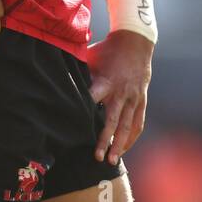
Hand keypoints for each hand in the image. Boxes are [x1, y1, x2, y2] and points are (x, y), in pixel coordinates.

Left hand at [86, 30, 152, 164]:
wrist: (136, 41)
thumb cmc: (108, 49)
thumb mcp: (91, 56)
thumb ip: (80, 73)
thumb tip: (59, 83)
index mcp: (106, 81)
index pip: (93, 98)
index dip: (85, 110)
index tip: (75, 126)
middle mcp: (121, 92)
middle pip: (112, 120)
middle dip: (105, 140)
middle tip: (98, 157)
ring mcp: (133, 97)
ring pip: (127, 125)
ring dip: (120, 144)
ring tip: (113, 160)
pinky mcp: (141, 99)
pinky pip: (138, 122)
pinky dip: (132, 136)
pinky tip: (125, 148)